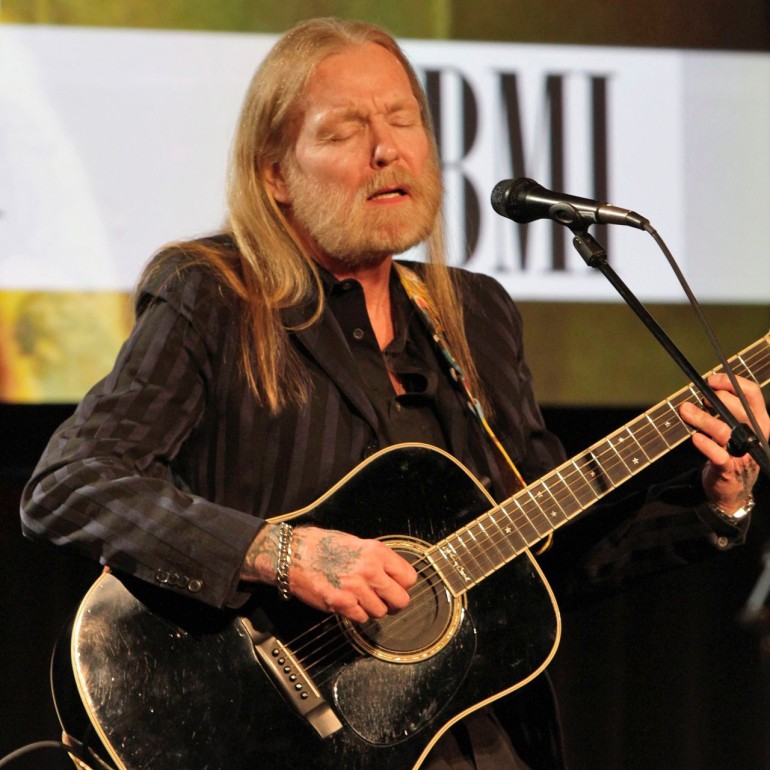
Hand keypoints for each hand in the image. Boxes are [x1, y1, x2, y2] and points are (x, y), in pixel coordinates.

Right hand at [242, 523, 416, 622]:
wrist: (294, 554)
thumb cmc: (322, 546)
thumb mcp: (357, 543)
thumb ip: (376, 559)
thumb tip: (393, 574)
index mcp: (376, 552)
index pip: (409, 577)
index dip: (403, 585)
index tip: (396, 587)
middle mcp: (370, 570)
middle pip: (401, 599)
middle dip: (393, 603)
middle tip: (384, 601)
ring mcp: (356, 588)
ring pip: (380, 612)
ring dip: (372, 609)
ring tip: (359, 599)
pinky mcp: (341, 603)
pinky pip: (361, 618)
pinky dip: (356, 614)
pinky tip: (347, 602)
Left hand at [679, 373, 768, 512]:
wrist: (731, 487)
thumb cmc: (731, 450)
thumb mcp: (734, 426)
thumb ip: (724, 409)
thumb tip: (704, 389)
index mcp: (760, 420)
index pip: (752, 393)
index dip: (732, 382)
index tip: (711, 380)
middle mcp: (756, 434)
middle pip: (739, 409)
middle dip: (716, 399)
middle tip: (699, 398)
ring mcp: (744, 453)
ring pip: (725, 430)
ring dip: (703, 418)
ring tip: (685, 410)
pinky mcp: (729, 469)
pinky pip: (719, 455)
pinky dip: (706, 445)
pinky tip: (695, 437)